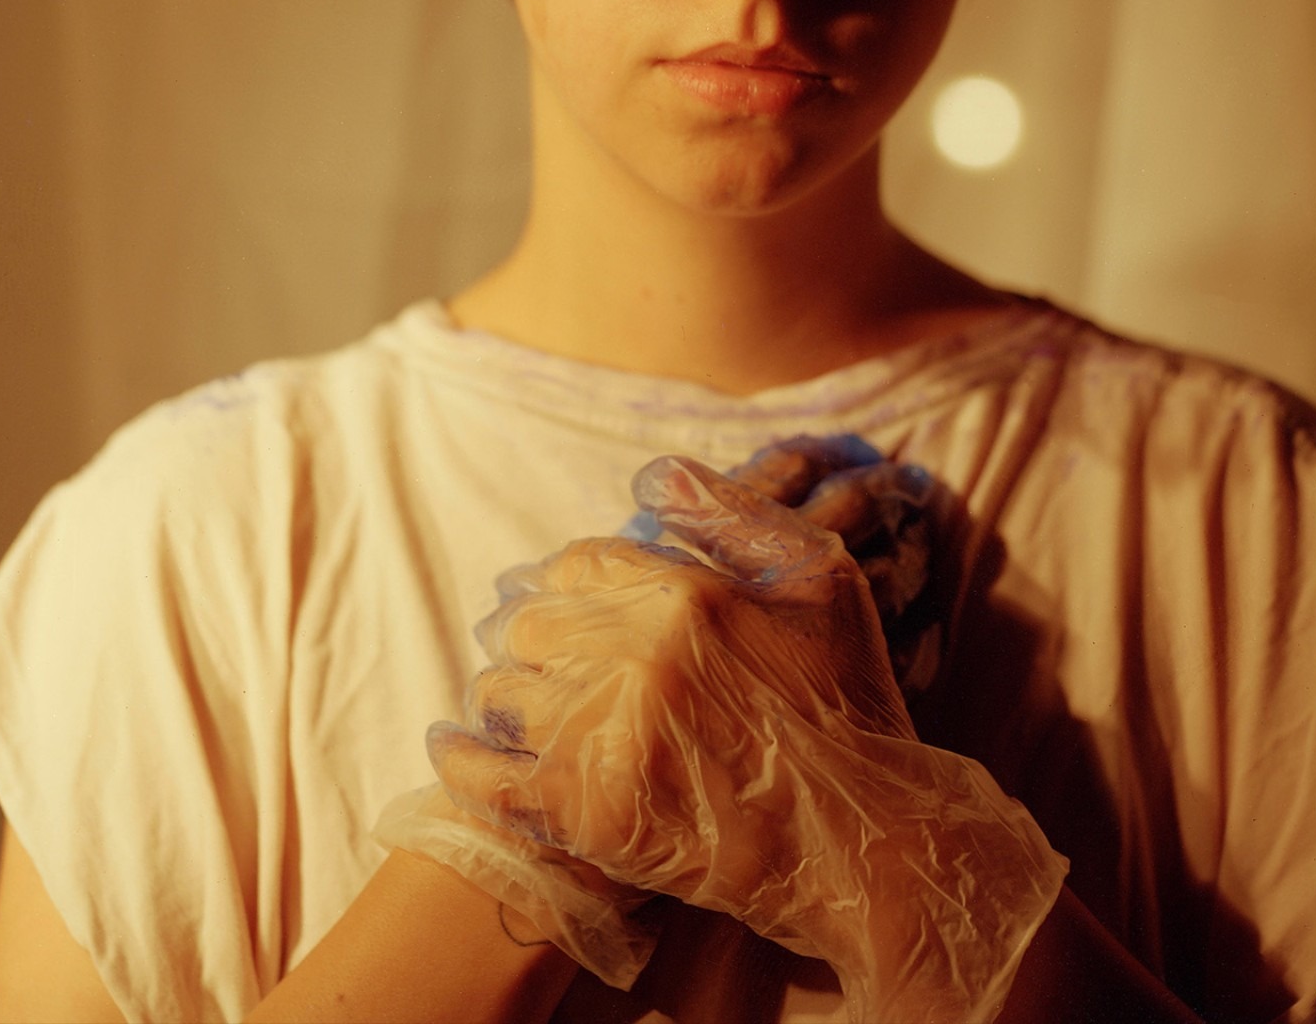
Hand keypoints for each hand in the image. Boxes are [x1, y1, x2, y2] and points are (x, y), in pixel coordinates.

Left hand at [378, 434, 935, 989]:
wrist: (862, 839)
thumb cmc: (850, 704)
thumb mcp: (822, 580)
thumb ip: (734, 516)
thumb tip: (652, 475)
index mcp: (685, 594)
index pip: (581, 562)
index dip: (567, 578)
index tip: (563, 599)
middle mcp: (634, 657)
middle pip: (533, 623)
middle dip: (533, 634)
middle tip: (533, 651)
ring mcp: (605, 738)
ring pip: (506, 693)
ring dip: (506, 693)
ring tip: (512, 702)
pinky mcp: (587, 816)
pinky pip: (489, 779)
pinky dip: (462, 759)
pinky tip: (453, 746)